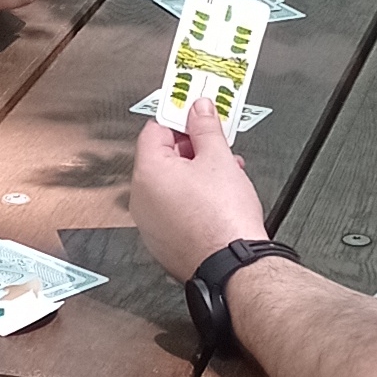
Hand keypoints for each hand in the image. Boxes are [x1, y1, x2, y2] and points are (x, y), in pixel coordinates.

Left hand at [131, 90, 266, 282]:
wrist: (234, 266)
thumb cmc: (223, 221)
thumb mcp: (218, 159)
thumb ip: (205, 128)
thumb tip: (199, 109)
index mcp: (148, 173)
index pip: (155, 130)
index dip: (179, 118)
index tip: (195, 112)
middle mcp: (142, 199)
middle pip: (161, 158)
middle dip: (191, 147)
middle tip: (214, 142)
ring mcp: (150, 223)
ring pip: (170, 185)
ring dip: (194, 173)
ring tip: (224, 171)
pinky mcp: (163, 241)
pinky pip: (174, 209)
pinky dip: (192, 199)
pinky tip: (217, 198)